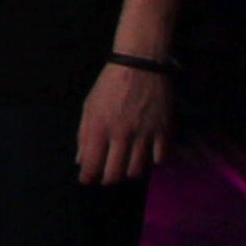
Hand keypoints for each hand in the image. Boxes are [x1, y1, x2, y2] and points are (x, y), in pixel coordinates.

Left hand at [78, 60, 172, 183]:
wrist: (141, 65)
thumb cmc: (111, 85)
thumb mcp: (89, 105)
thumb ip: (84, 134)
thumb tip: (80, 159)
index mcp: (99, 126)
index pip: (92, 163)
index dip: (88, 177)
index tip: (87, 180)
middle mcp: (121, 133)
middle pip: (115, 173)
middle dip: (107, 180)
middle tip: (106, 178)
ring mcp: (145, 133)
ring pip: (137, 170)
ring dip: (129, 173)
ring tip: (124, 168)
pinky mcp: (165, 131)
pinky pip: (160, 159)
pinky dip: (152, 162)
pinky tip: (146, 156)